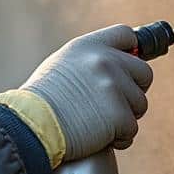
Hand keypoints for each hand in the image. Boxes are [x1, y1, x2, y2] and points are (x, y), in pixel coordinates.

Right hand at [20, 25, 152, 161]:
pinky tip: (99, 138)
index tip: (128, 68)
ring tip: (98, 124)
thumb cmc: (39, 102)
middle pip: (143, 73)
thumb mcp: (61, 66)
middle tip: (112, 106)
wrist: (30, 126)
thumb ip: (88, 62)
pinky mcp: (119, 114)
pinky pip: (132, 128)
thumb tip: (115, 65)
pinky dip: (120, 138)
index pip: (125, 35)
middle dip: (133, 91)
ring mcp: (113, 87)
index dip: (131, 53)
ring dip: (125, 118)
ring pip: (140, 104)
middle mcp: (104, 60)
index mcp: (89, 46)